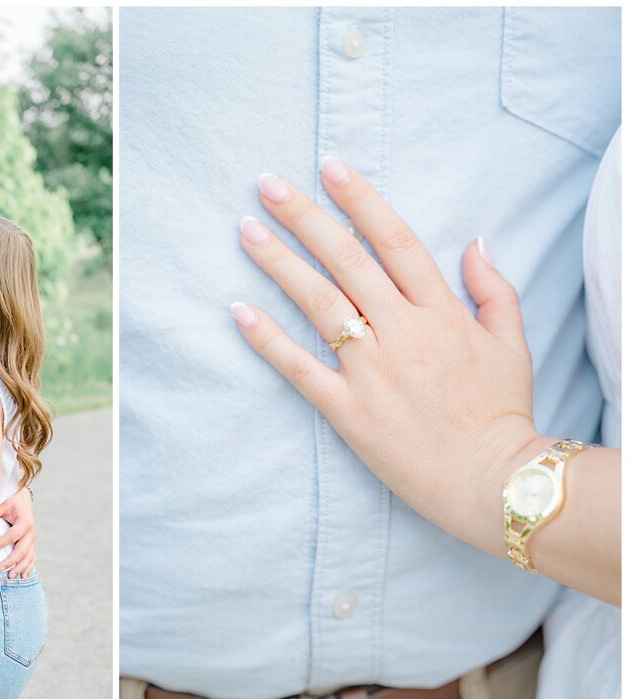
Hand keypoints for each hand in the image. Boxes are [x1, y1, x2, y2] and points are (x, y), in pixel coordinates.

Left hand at [0, 486, 35, 577]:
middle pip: (22, 550)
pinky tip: (22, 576)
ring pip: (29, 556)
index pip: (13, 535)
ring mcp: (32, 539)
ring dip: (20, 567)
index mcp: (25, 521)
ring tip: (10, 576)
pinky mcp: (31, 544)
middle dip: (11, 561)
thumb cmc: (11, 501)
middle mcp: (31, 532)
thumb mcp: (3, 504)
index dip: (1, 543)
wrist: (23, 500)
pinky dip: (28, 567)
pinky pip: (32, 557)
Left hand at [233, 158, 539, 551]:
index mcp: (441, 312)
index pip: (395, 240)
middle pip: (347, 260)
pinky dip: (267, 339)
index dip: (360, 199)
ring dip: (280, 264)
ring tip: (247, 231)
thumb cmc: (501, 412)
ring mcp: (371, 370)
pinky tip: (238, 310)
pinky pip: (299, 367)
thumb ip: (493, 289)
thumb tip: (474, 240)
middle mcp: (403, 332)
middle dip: (304, 217)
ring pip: (319, 304)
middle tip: (266, 184)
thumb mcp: (512, 343)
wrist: (492, 481)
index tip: (329, 165)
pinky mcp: (347, 409)